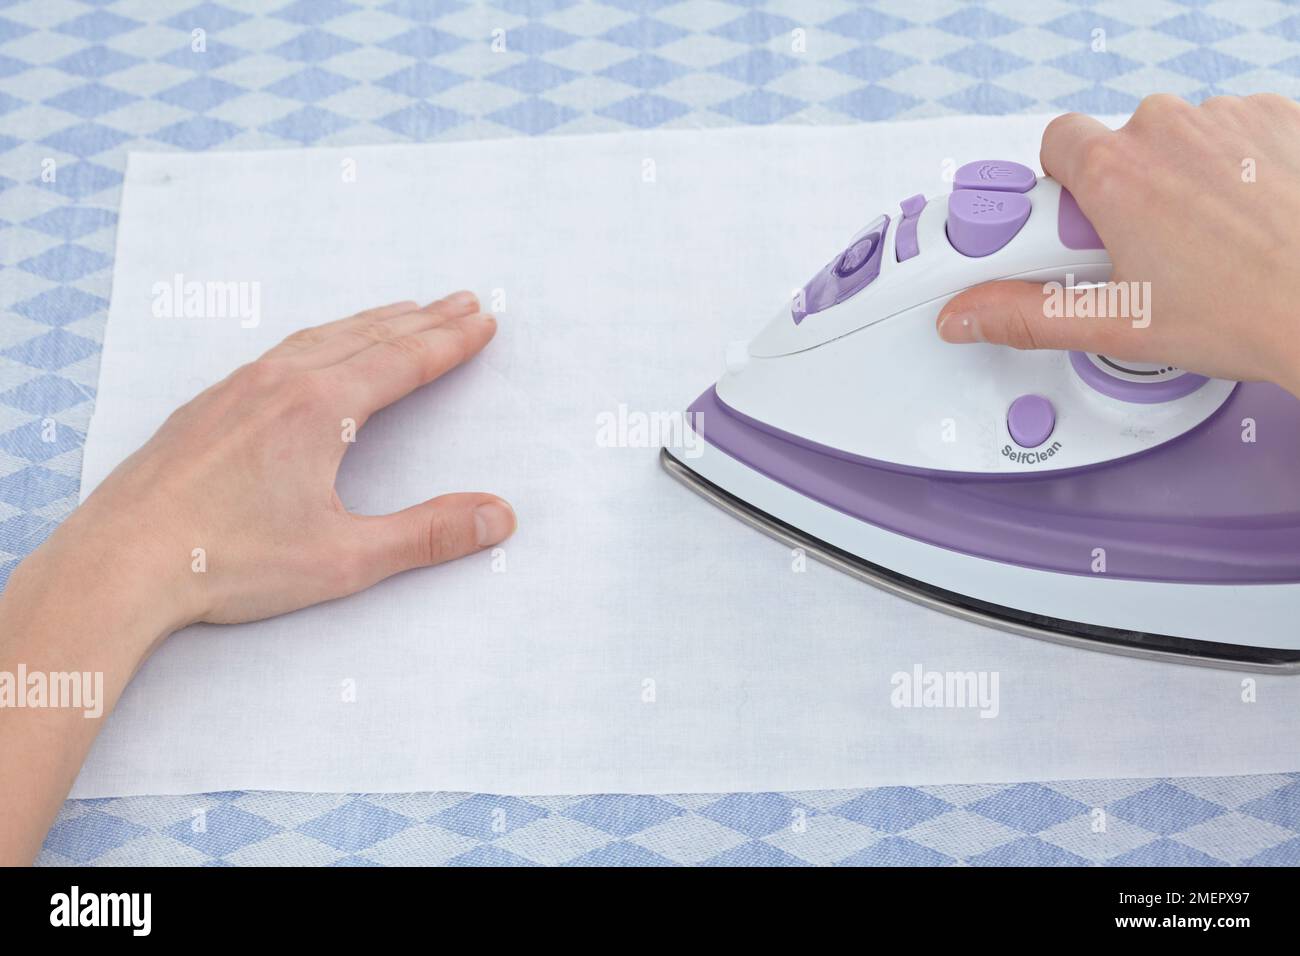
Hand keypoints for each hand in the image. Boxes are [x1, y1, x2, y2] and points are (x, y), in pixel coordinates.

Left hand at [82, 291, 516, 629]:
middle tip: (462, 300)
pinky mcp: (207, 406)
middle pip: (368, 336)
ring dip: (370, 321)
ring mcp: (238, 388)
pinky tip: (315, 349)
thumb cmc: (228, 561)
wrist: (119, 561)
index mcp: (322, 409)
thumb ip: (427, 534)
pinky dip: (319, 337)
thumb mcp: (344, 558)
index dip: (451, 341)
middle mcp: (282, 383)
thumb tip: (500, 515)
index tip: (485, 321)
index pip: (405, 361)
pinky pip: (278, 351)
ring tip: (403, 310)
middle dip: (422, 318)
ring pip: (320, 337)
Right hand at [937, 94, 1299, 397]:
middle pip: (1117, 146)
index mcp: (1115, 174)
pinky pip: (1233, 134)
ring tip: (1203, 245)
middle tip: (1141, 255)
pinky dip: (1232, 169)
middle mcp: (1168, 131)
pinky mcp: (1278, 118)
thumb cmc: (1249, 312)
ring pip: (1178, 141)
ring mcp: (1228, 120)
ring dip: (1179, 181)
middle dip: (1121, 195)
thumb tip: (968, 314)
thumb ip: (1024, 314)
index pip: (1053, 144)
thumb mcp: (1116, 327)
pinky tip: (1245, 220)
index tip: (1069, 229)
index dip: (1058, 189)